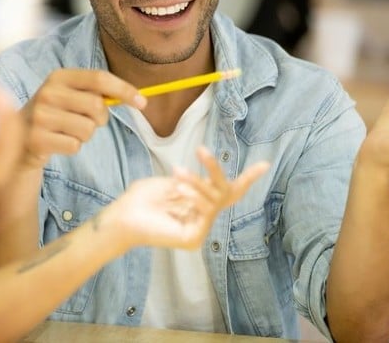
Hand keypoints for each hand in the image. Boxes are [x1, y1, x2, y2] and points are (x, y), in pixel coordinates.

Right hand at [20, 69, 144, 168]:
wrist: (18, 139)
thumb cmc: (55, 116)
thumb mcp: (70, 96)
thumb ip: (97, 93)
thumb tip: (138, 98)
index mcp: (58, 76)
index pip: (99, 78)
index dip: (124, 89)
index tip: (143, 102)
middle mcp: (47, 92)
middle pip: (97, 106)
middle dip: (100, 119)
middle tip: (86, 121)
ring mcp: (40, 115)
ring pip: (87, 129)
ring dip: (84, 135)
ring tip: (67, 132)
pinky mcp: (37, 138)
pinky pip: (74, 145)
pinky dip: (72, 147)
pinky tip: (58, 143)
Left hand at [105, 147, 268, 249]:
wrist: (123, 215)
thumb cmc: (141, 198)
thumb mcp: (172, 181)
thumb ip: (194, 179)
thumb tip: (211, 176)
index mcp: (198, 203)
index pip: (227, 192)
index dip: (247, 179)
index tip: (265, 164)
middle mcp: (202, 217)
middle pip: (225, 192)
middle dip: (215, 170)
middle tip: (202, 151)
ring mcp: (199, 229)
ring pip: (214, 199)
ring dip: (197, 182)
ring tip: (178, 173)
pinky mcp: (194, 238)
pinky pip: (206, 212)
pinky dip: (195, 197)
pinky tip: (180, 191)